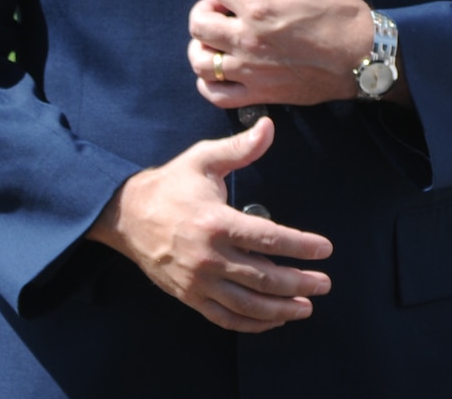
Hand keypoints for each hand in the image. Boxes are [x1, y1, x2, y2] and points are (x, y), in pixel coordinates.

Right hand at [86, 118, 332, 331]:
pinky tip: (273, 319)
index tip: (324, 249)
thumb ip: (240, 148)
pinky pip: (226, 318)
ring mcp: (198, 281)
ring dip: (281, 309)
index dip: (301, 246)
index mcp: (216, 222)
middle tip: (323, 283)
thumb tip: (269, 127)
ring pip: (248, 305)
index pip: (269, 238)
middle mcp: (209, 257)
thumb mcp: (203, 159)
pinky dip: (253, 324)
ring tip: (306, 307)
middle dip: (299, 283)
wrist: (126, 216)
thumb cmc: (170, 185)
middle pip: (264, 277)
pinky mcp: (190, 297)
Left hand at [187, 0, 384, 107]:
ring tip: (220, 36)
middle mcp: (248, 41)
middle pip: (198, 22)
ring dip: (203, 44)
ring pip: (200, 61)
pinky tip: (223, 67)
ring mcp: (251, 71)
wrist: (366, 59)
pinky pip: (216, 94)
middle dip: (206, 7)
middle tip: (224, 6)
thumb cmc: (345, 13)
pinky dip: (210, 82)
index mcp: (260, 7)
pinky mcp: (261, 94)